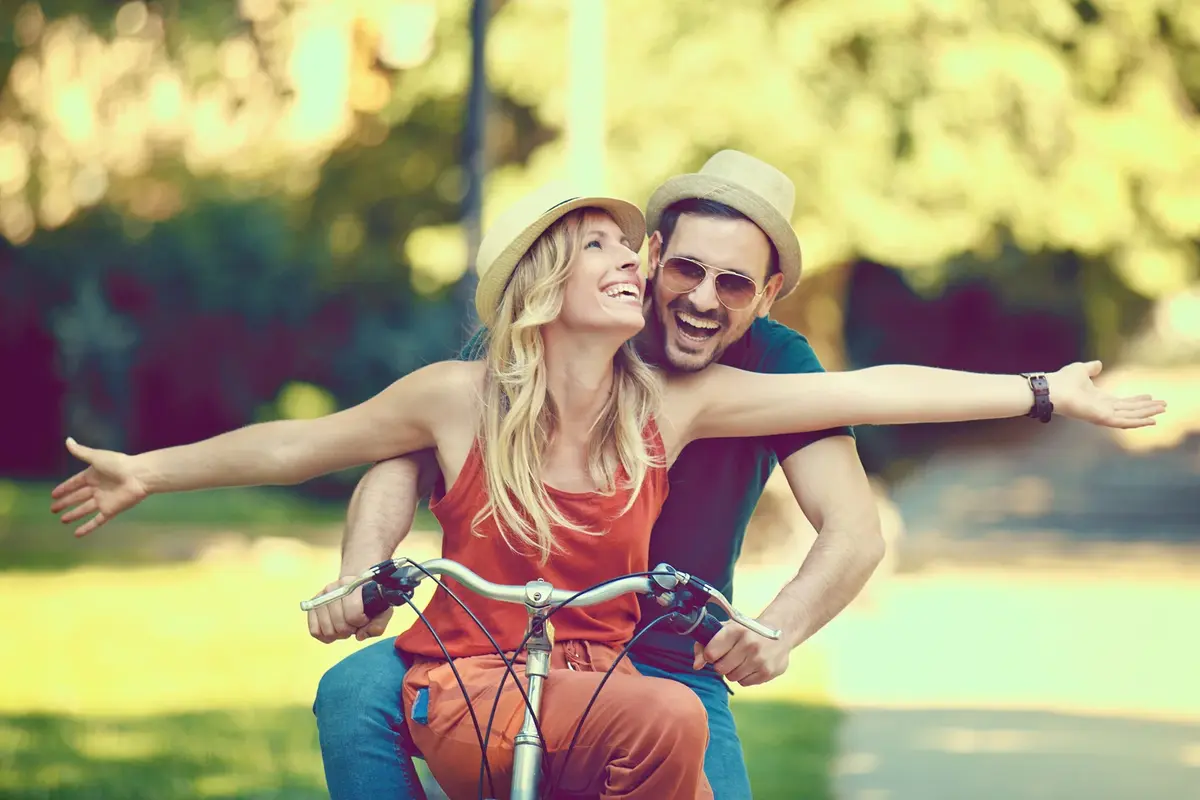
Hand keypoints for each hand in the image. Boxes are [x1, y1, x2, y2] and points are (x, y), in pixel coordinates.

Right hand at [50, 438, 149, 535]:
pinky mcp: (110, 510)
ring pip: (84, 509)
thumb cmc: (118, 464)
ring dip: (74, 515)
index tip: (53, 494)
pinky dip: (87, 527)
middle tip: (53, 509)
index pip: (75, 483)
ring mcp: (103, 500)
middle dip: (65, 503)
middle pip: (77, 497)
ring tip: (62, 520)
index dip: (65, 488)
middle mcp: (97, 489)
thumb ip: (81, 452)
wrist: (138, 476)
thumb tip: (68, 440)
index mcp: (93, 475)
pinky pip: (97, 521)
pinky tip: (77, 534)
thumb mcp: (97, 457)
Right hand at [307, 576, 393, 643]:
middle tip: (354, 625)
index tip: (364, 619)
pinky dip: (325, 636)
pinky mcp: (313, 604)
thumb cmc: (370, 600)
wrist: (356, 587)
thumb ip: (378, 624)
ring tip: (344, 626)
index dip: (360, 622)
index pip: (353, 612)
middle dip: (349, 630)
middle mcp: (335, 587)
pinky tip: (334, 630)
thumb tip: (360, 636)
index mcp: (355, 585)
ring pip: (326, 629)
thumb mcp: (382, 609)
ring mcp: (322, 595)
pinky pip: (314, 630)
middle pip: (339, 623)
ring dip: (337, 634)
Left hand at [693, 619, 790, 686]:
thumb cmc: (746, 630)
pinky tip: (752, 665)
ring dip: (733, 671)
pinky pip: (744, 683)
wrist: (781, 630)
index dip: (710, 655)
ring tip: (742, 660)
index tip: (715, 652)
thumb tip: (696, 666)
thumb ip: (705, 645)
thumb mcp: (726, 629)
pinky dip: (745, 677)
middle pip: (720, 668)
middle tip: (730, 657)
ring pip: (732, 677)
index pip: (710, 653)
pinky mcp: (767, 672)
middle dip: (722, 665)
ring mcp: (759, 659)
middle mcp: (749, 643)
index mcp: (735, 630)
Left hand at [1048, 361, 1166, 428]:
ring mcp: (1102, 414)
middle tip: (1163, 405)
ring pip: (1129, 416)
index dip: (1137, 400)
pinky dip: (1137, 422)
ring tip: (1162, 410)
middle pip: (1129, 410)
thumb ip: (1091, 369)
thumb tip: (1098, 364)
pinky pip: (1123, 422)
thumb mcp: (1081, 370)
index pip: (1122, 402)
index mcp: (1098, 399)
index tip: (1150, 396)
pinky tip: (1151, 420)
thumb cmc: (1062, 380)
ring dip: (1146, 414)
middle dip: (1146, 408)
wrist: (1052, 388)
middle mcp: (1102, 408)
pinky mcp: (1101, 418)